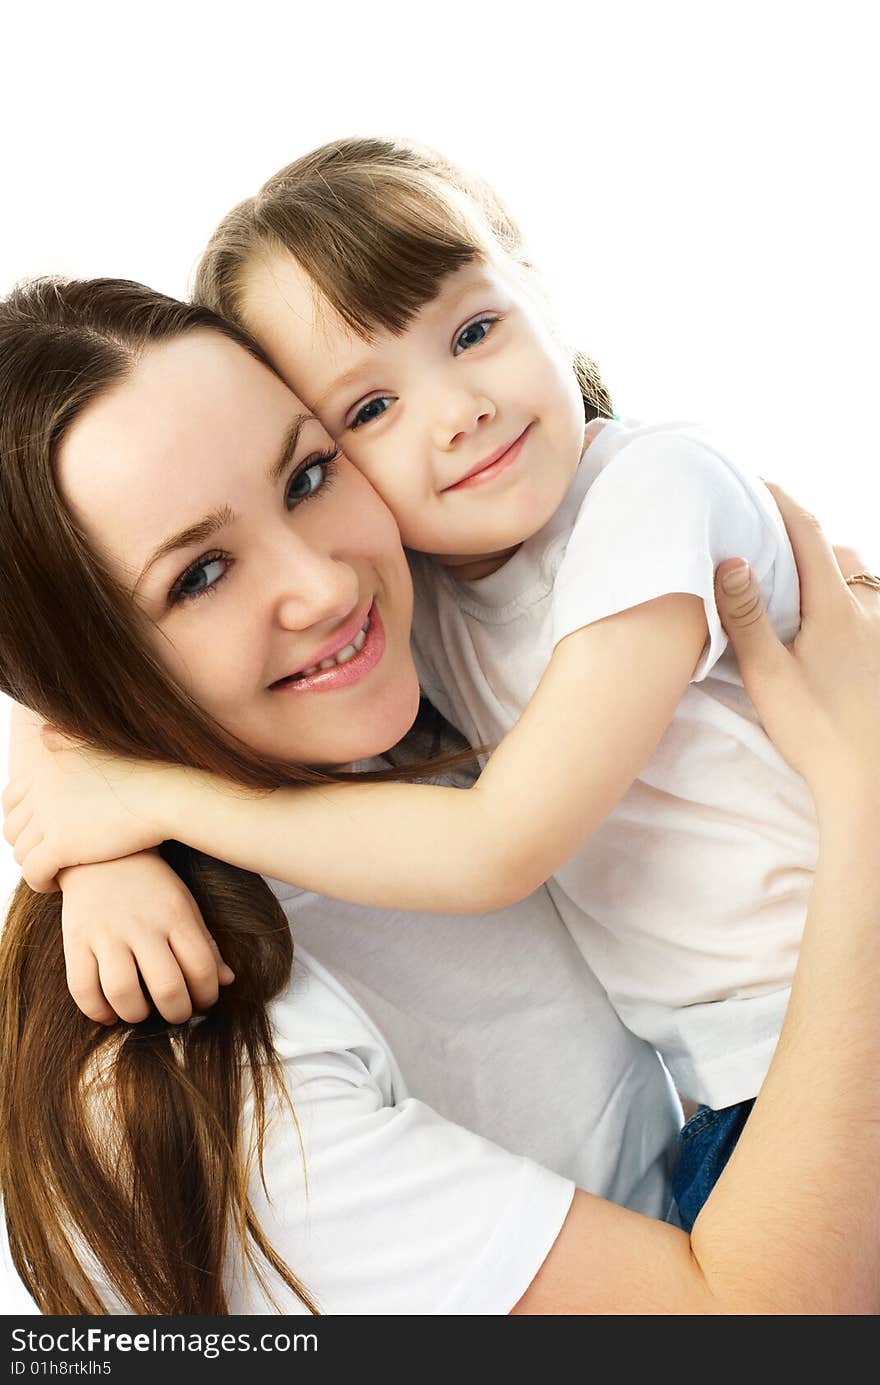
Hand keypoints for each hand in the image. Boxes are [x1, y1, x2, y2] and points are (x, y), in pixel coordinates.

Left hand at [2, 735, 174, 892]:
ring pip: (21, 853)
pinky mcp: (60, 846)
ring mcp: (48, 817)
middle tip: (47, 857)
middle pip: (13, 829)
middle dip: (27, 846)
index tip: (40, 834)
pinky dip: (40, 882)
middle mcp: (40, 789)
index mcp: (45, 767)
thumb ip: (65, 740)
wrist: (167, 796)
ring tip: (55, 873)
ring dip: (34, 866)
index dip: (21, 822)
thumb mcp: (97, 746)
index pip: (10, 801)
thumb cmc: (143, 774)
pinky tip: (57, 886)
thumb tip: (43, 732)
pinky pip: (33, 872)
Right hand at [60, 851, 234, 1024]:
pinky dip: (97, 1011)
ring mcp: (105, 933)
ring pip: (123, 992)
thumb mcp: (184, 904)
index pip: (201, 968)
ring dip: (137, 1015)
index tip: (203, 1001)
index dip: (208, 996)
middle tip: (176, 1013)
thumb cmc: (150, 886)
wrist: (100, 854)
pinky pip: (81, 989)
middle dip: (177, 1013)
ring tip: (142, 1011)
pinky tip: (109, 1012)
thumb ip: (205, 944)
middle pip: (167, 987)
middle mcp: (142, 925)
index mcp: (175, 915)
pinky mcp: (75, 940)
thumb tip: (227, 981)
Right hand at [715, 483, 879, 805]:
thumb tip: (730, 558)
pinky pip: (871, 608)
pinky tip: (827, 622)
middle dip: (805, 535)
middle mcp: (868, 612)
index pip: (807, 533)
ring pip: (861, 580)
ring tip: (796, 577)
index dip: (780, 500)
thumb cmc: (815, 732)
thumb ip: (746, 616)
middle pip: (839, 552)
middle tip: (766, 535)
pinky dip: (848, 597)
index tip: (755, 482)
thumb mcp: (769, 674)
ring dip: (831, 568)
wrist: (868, 784)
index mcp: (835, 609)